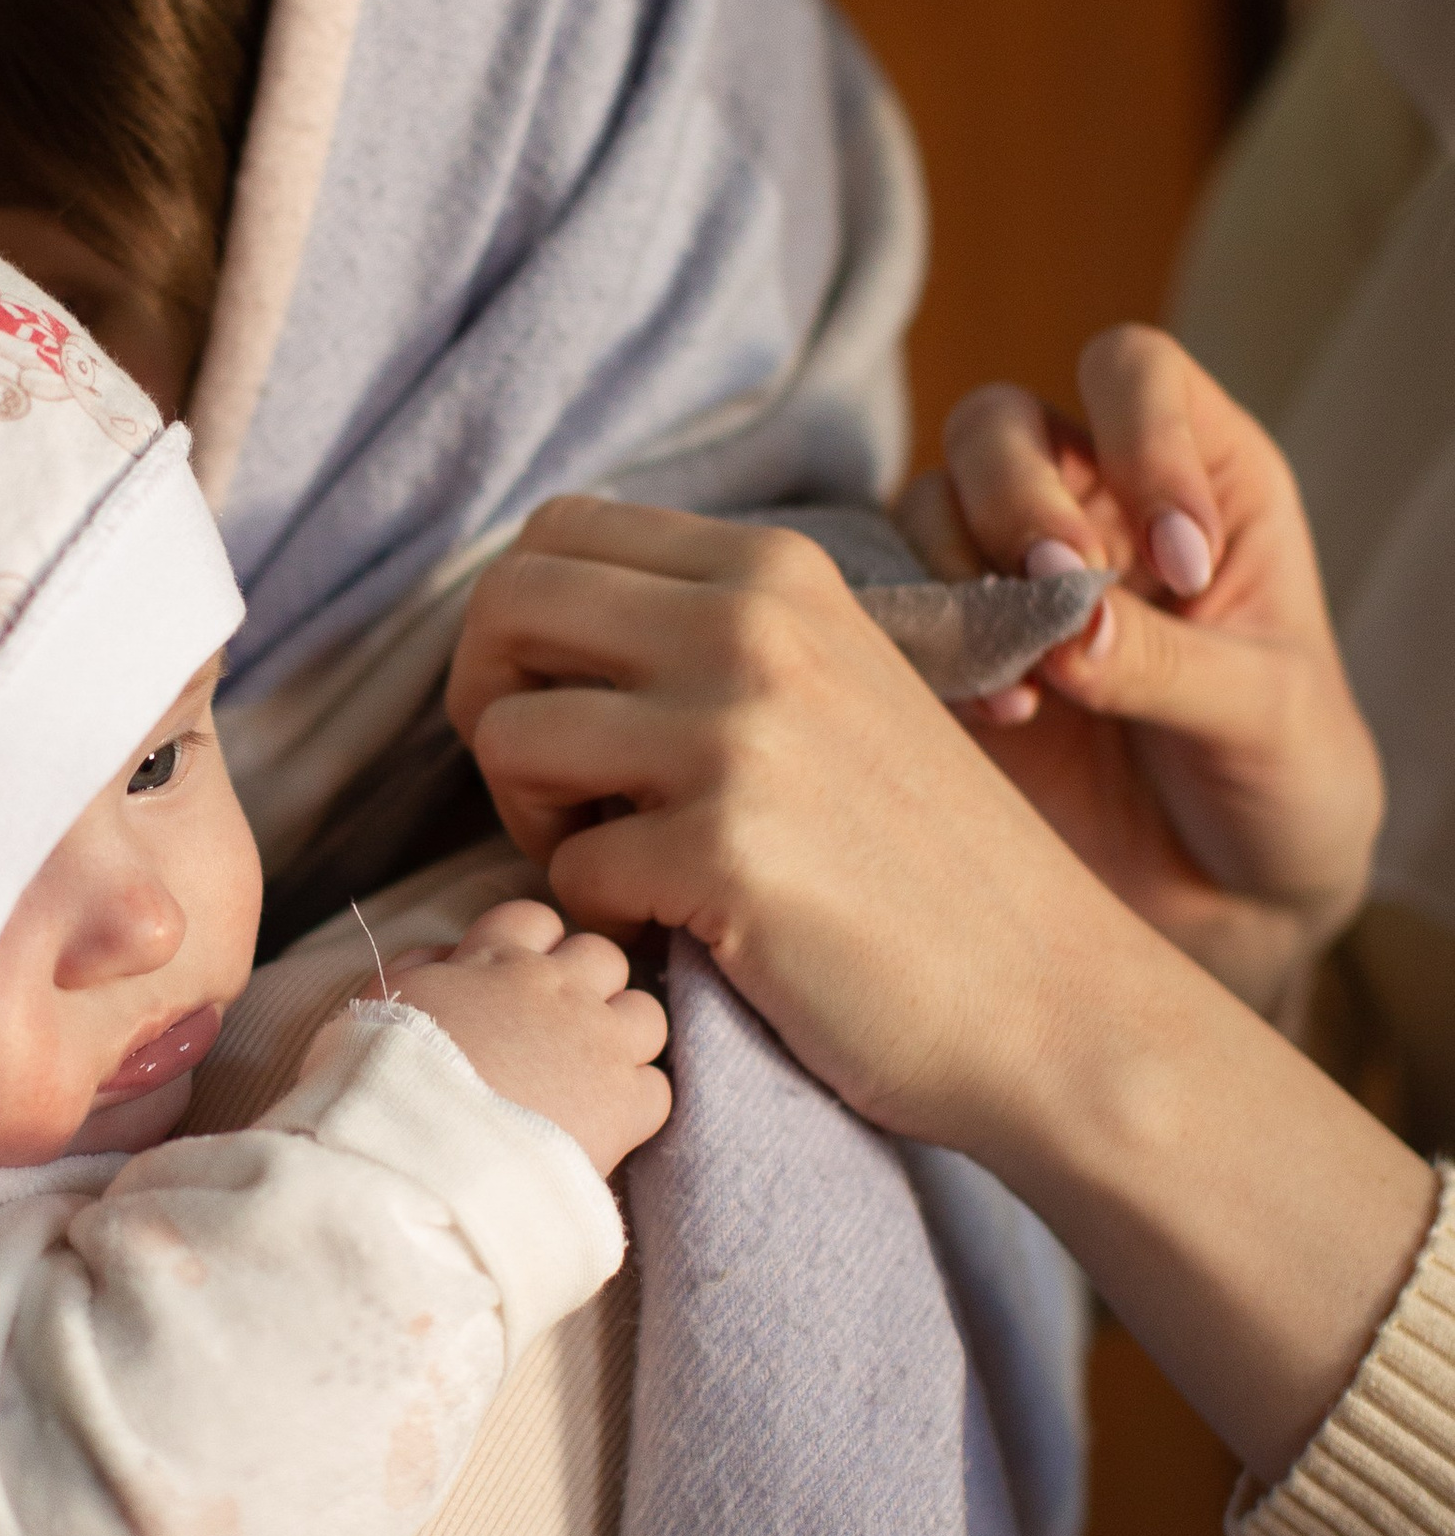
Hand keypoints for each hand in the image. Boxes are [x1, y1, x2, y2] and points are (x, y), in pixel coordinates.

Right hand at [382, 895, 671, 1174]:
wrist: (413, 1159)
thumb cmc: (379, 1082)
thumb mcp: (378, 1000)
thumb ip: (422, 965)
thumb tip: (453, 953)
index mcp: (496, 958)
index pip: (536, 919)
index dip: (532, 950)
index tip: (518, 984)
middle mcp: (556, 988)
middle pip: (603, 958)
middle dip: (588, 988)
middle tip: (559, 1034)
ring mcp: (597, 1043)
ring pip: (645, 1014)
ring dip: (622, 1040)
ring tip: (588, 1079)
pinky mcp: (623, 1105)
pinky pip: (657, 1088)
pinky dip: (633, 1104)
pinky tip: (600, 1128)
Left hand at [446, 502, 1107, 1155]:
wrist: (1047, 1000)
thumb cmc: (919, 861)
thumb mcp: (832, 685)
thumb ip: (712, 631)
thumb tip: (535, 624)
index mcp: (776, 570)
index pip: (556, 535)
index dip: (517, 629)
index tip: (559, 708)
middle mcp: (752, 627)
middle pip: (506, 609)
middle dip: (489, 707)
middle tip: (551, 794)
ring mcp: (737, 735)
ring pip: (508, 737)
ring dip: (530, 820)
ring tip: (617, 867)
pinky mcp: (723, 853)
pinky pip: (565, 870)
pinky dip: (598, 917)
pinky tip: (676, 933)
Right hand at [902, 327, 1382, 1014]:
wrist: (1225, 902)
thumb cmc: (1281, 783)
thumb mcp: (1265, 718)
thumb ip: (1170, 663)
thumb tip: (1065, 631)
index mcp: (1198, 477)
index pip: (1135, 374)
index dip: (1143, 436)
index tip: (1181, 564)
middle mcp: (1089, 504)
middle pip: (998, 425)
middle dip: (1016, 500)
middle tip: (1055, 590)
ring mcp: (1002, 577)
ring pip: (926, 506)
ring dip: (957, 576)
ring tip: (1022, 685)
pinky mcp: (945, 655)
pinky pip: (889, 611)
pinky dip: (923, 648)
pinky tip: (990, 714)